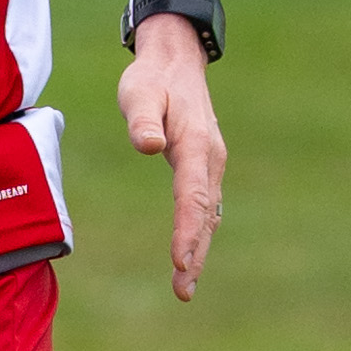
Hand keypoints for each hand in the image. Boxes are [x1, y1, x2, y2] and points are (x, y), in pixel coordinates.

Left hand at [120, 15, 225, 299]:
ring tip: (185, 285)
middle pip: (205, 214)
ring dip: (199, 249)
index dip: (187, 229)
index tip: (180, 259)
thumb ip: (142, 119)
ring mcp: (210, 164)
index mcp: (195, 144)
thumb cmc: (152, 79)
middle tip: (183, 289)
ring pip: (208, 214)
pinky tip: (192, 255)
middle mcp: (210, 159)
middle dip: (196, 253)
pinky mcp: (204, 167)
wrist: (175, 60)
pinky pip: (205, 206)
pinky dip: (200, 233)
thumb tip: (149, 146)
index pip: (193, 195)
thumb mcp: (140, 91)